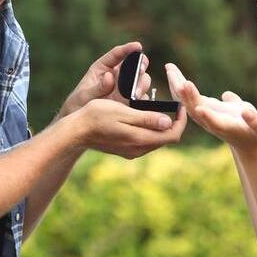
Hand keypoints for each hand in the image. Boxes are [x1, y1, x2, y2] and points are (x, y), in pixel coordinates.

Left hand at [56, 41, 151, 120]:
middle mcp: (117, 76)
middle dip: (140, 66)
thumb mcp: (84, 96)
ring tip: (136, 93)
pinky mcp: (131, 102)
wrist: (81, 125)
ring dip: (142, 85)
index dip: (128, 49)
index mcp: (103, 68)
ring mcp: (125, 89)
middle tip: (140, 70)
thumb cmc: (78, 105)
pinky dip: (143, 99)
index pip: (117, 54)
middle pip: (135, 66)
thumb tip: (109, 77)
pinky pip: (142, 98)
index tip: (138, 46)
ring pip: (142, 81)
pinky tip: (139, 103)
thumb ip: (97, 87)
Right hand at [70, 97, 185, 158]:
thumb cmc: (96, 116)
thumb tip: (168, 122)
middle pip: (166, 139)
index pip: (172, 135)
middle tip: (172, 105)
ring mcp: (131, 152)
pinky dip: (150, 130)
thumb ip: (146, 118)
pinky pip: (145, 141)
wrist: (76, 131)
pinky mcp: (125, 150)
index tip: (180, 105)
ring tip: (159, 109)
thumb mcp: (123, 112)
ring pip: (156, 140)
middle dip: (173, 123)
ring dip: (161, 126)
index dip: (181, 121)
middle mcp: (138, 149)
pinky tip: (143, 118)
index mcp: (140, 139)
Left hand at [165, 63, 256, 150]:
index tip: (200, 108)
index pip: (213, 121)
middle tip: (178, 78)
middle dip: (187, 94)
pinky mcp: (203, 107)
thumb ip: (254, 120)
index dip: (207, 115)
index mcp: (224, 126)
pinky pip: (187, 96)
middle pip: (195, 108)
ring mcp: (204, 114)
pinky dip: (180, 84)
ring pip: (186, 101)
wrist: (247, 141)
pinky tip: (173, 72)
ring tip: (170, 68)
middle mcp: (210, 121)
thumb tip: (246, 111)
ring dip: (178, 85)